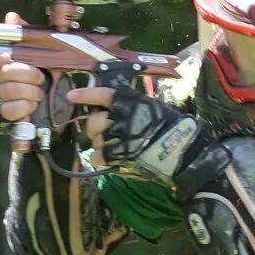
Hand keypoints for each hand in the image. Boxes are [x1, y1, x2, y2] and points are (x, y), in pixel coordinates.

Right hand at [0, 12, 44, 129]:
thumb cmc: (45, 75)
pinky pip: (9, 110)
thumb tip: (12, 17)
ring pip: (6, 92)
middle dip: (25, 73)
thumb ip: (24, 35)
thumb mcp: (39, 52)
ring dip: (30, 91)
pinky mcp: (3, 120)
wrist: (60, 103)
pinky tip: (32, 105)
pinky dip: (25, 106)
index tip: (5, 57)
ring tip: (39, 92)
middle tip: (39, 76)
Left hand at [67, 83, 213, 185]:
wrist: (182, 150)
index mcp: (131, 101)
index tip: (72, 96)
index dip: (85, 95)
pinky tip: (110, 160)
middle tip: (101, 133)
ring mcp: (120, 134)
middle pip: (94, 121)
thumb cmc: (170, 128)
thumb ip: (131, 109)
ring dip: (100, 145)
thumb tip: (111, 112)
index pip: (102, 94)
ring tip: (113, 149)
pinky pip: (99, 156)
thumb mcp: (152, 108)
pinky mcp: (121, 154)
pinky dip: (101, 159)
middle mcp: (123, 115)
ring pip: (96, 140)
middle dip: (94, 128)